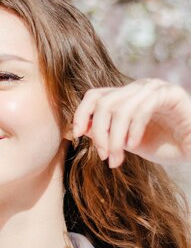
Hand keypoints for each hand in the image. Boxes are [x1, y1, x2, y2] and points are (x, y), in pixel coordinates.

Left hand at [72, 78, 190, 167]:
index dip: (81, 114)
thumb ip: (107, 134)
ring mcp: (155, 88)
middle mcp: (138, 87)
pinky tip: (133, 146)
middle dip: (98, 133)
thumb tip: (78, 130)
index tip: (76, 136)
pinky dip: (133, 130)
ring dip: (114, 138)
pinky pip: (143, 108)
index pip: (95, 96)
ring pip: (120, 108)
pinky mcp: (171, 94)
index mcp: (126, 95)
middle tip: (103, 156)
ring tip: (116, 159)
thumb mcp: (127, 142)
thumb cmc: (164, 145)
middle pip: (103, 103)